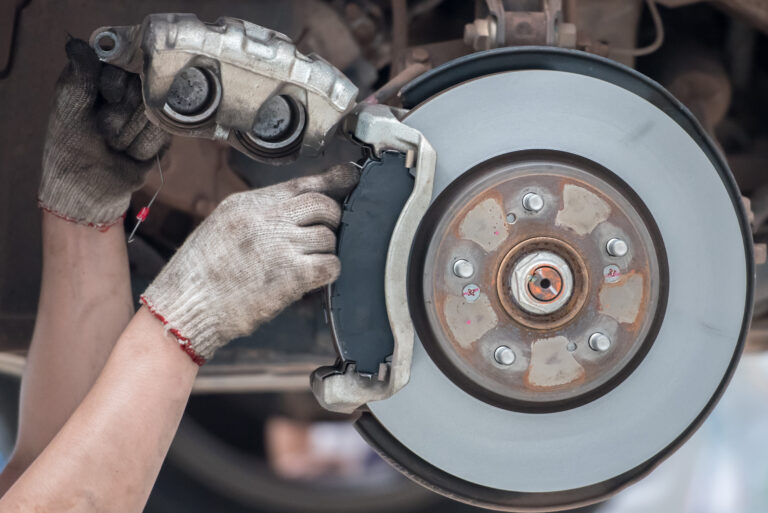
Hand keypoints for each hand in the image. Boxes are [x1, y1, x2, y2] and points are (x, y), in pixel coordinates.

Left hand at [39, 38, 169, 228]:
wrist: (90, 190)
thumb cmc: (70, 149)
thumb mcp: (68, 113)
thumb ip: (77, 80)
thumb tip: (76, 43)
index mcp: (98, 78)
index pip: (123, 62)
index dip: (116, 83)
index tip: (106, 98)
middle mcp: (124, 89)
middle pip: (142, 86)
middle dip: (122, 114)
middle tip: (104, 130)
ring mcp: (146, 110)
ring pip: (154, 109)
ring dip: (130, 134)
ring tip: (115, 145)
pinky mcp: (161, 132)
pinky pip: (163, 131)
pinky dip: (143, 147)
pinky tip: (130, 154)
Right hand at [140, 163, 359, 363]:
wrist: (184, 307)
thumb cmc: (199, 274)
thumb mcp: (222, 227)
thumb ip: (257, 215)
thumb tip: (294, 210)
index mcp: (247, 204)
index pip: (300, 184)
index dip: (330, 181)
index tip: (348, 177)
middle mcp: (266, 219)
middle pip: (322, 205)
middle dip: (331, 219)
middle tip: (323, 234)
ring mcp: (280, 245)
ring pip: (328, 236)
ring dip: (325, 250)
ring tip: (306, 263)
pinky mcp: (292, 275)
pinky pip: (330, 265)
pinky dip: (328, 271)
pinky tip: (314, 278)